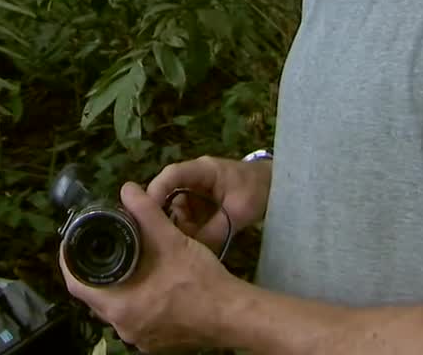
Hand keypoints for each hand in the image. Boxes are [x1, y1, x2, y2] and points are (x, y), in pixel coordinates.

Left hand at [60, 181, 238, 352]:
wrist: (233, 314)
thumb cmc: (199, 278)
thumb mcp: (170, 239)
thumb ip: (145, 212)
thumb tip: (127, 189)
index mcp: (119, 307)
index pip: (77, 284)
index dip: (71, 261)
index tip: (74, 242)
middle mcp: (124, 329)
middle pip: (97, 297)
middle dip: (97, 272)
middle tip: (103, 247)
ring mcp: (141, 340)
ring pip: (118, 309)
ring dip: (119, 287)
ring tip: (127, 261)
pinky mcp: (157, 343)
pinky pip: (137, 319)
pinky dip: (138, 301)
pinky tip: (150, 284)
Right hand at [146, 155, 271, 250]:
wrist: (275, 187)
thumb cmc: (258, 189)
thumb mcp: (239, 211)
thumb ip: (216, 229)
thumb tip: (194, 252)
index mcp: (201, 170)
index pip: (171, 175)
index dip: (155, 192)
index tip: (146, 215)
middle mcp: (192, 178)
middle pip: (166, 194)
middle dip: (162, 217)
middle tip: (160, 239)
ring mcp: (193, 192)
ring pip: (173, 210)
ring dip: (176, 228)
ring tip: (178, 247)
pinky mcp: (198, 205)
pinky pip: (184, 218)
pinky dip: (185, 231)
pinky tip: (188, 246)